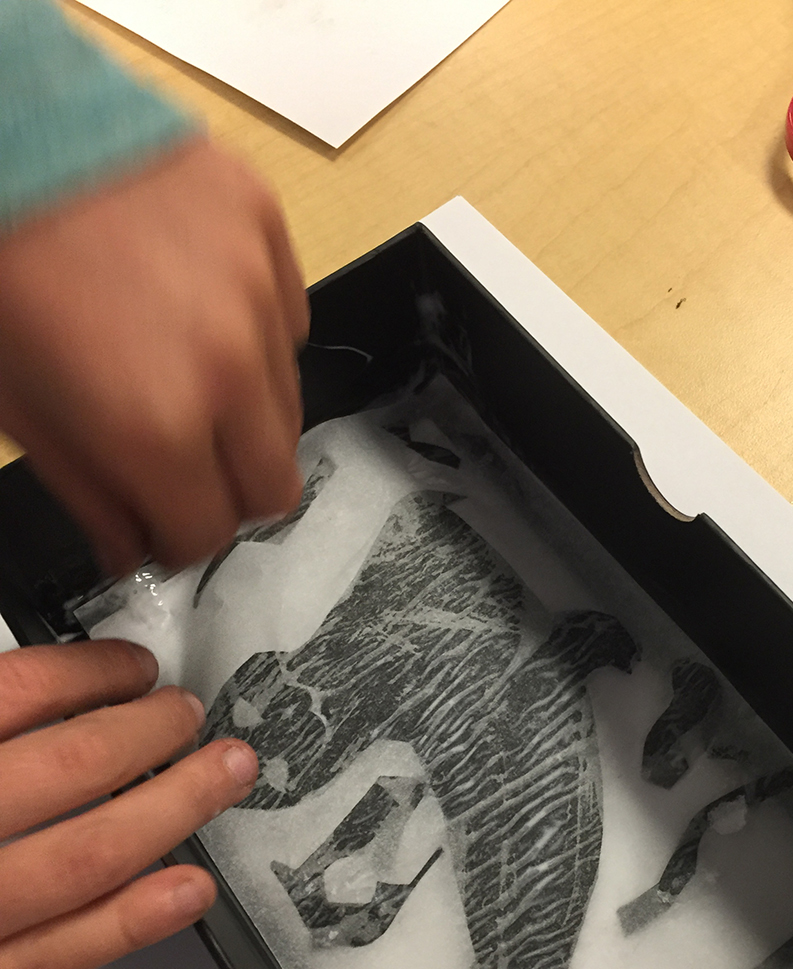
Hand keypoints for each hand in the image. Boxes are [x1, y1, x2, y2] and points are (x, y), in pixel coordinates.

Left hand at [0, 136, 309, 574]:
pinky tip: (198, 311)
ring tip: (178, 368)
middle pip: (273, 488)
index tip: (161, 523)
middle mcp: (227, 368)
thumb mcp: (20, 403)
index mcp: (154, 425)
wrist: (7, 123)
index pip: (208, 534)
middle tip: (179, 465)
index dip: (178, 538)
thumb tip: (131, 547)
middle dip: (225, 491)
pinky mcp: (268, 232)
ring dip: (242, 413)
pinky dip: (255, 338)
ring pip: (289, 409)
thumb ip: (89, 493)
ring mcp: (258, 295)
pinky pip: (291, 323)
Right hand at [0, 639, 257, 968]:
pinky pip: (55, 957)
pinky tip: (192, 889)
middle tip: (189, 716)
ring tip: (224, 775)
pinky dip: (130, 922)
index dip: (92, 672)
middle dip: (150, 732)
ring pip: (88, 855)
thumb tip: (46, 693)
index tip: (133, 669)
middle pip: (71, 762)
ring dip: (174, 808)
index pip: (24, 693)